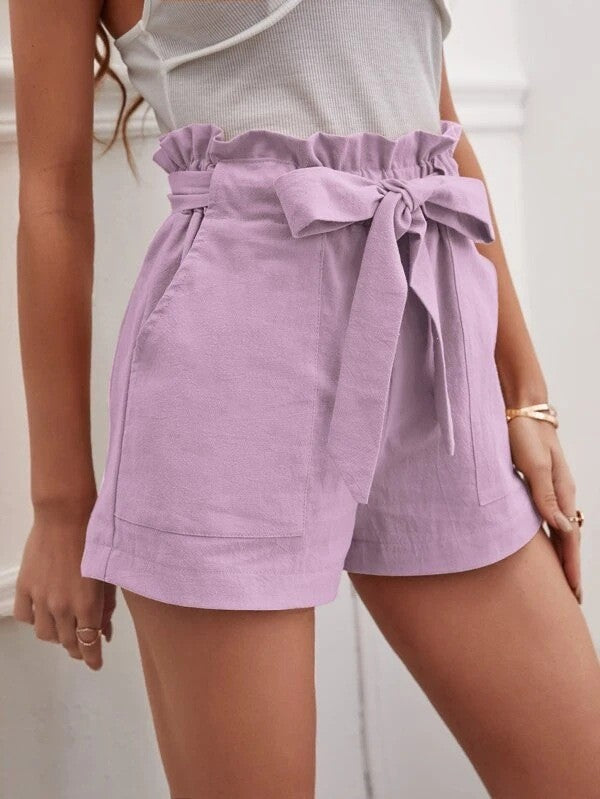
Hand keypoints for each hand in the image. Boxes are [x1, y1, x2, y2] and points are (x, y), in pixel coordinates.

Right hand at [12, 507, 115, 669]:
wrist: (66, 517)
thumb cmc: (95, 542)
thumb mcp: (108, 577)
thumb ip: (107, 607)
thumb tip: (104, 633)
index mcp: (88, 605)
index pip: (89, 644)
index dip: (92, 659)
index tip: (95, 664)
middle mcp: (63, 607)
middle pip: (68, 642)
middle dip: (78, 648)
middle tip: (83, 646)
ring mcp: (41, 599)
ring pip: (45, 634)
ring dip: (56, 636)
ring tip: (64, 628)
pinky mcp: (25, 587)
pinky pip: (25, 616)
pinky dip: (34, 620)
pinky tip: (43, 614)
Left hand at [508, 417, 580, 602]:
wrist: (522, 410)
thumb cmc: (525, 435)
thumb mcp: (534, 465)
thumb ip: (545, 496)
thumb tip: (563, 528)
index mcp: (563, 492)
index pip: (570, 538)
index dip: (571, 565)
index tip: (572, 590)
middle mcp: (561, 493)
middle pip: (569, 538)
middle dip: (571, 567)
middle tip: (573, 596)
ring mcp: (552, 488)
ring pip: (561, 530)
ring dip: (563, 554)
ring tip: (563, 578)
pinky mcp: (540, 483)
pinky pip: (550, 517)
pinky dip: (552, 537)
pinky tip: (548, 544)